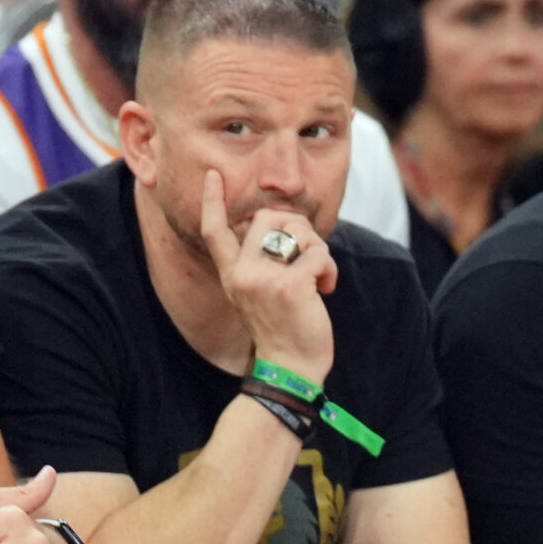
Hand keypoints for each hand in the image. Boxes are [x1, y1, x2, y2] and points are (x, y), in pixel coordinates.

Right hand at [199, 170, 337, 385]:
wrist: (291, 368)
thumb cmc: (286, 326)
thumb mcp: (262, 291)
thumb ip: (265, 261)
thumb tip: (285, 224)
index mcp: (233, 274)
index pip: (214, 232)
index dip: (212, 202)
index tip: (212, 175)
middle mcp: (241, 274)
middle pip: (269, 217)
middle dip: (298, 227)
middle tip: (308, 256)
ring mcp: (263, 279)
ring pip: (299, 231)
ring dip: (318, 250)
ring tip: (318, 278)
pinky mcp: (289, 285)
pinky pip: (320, 254)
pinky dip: (330, 269)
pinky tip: (325, 290)